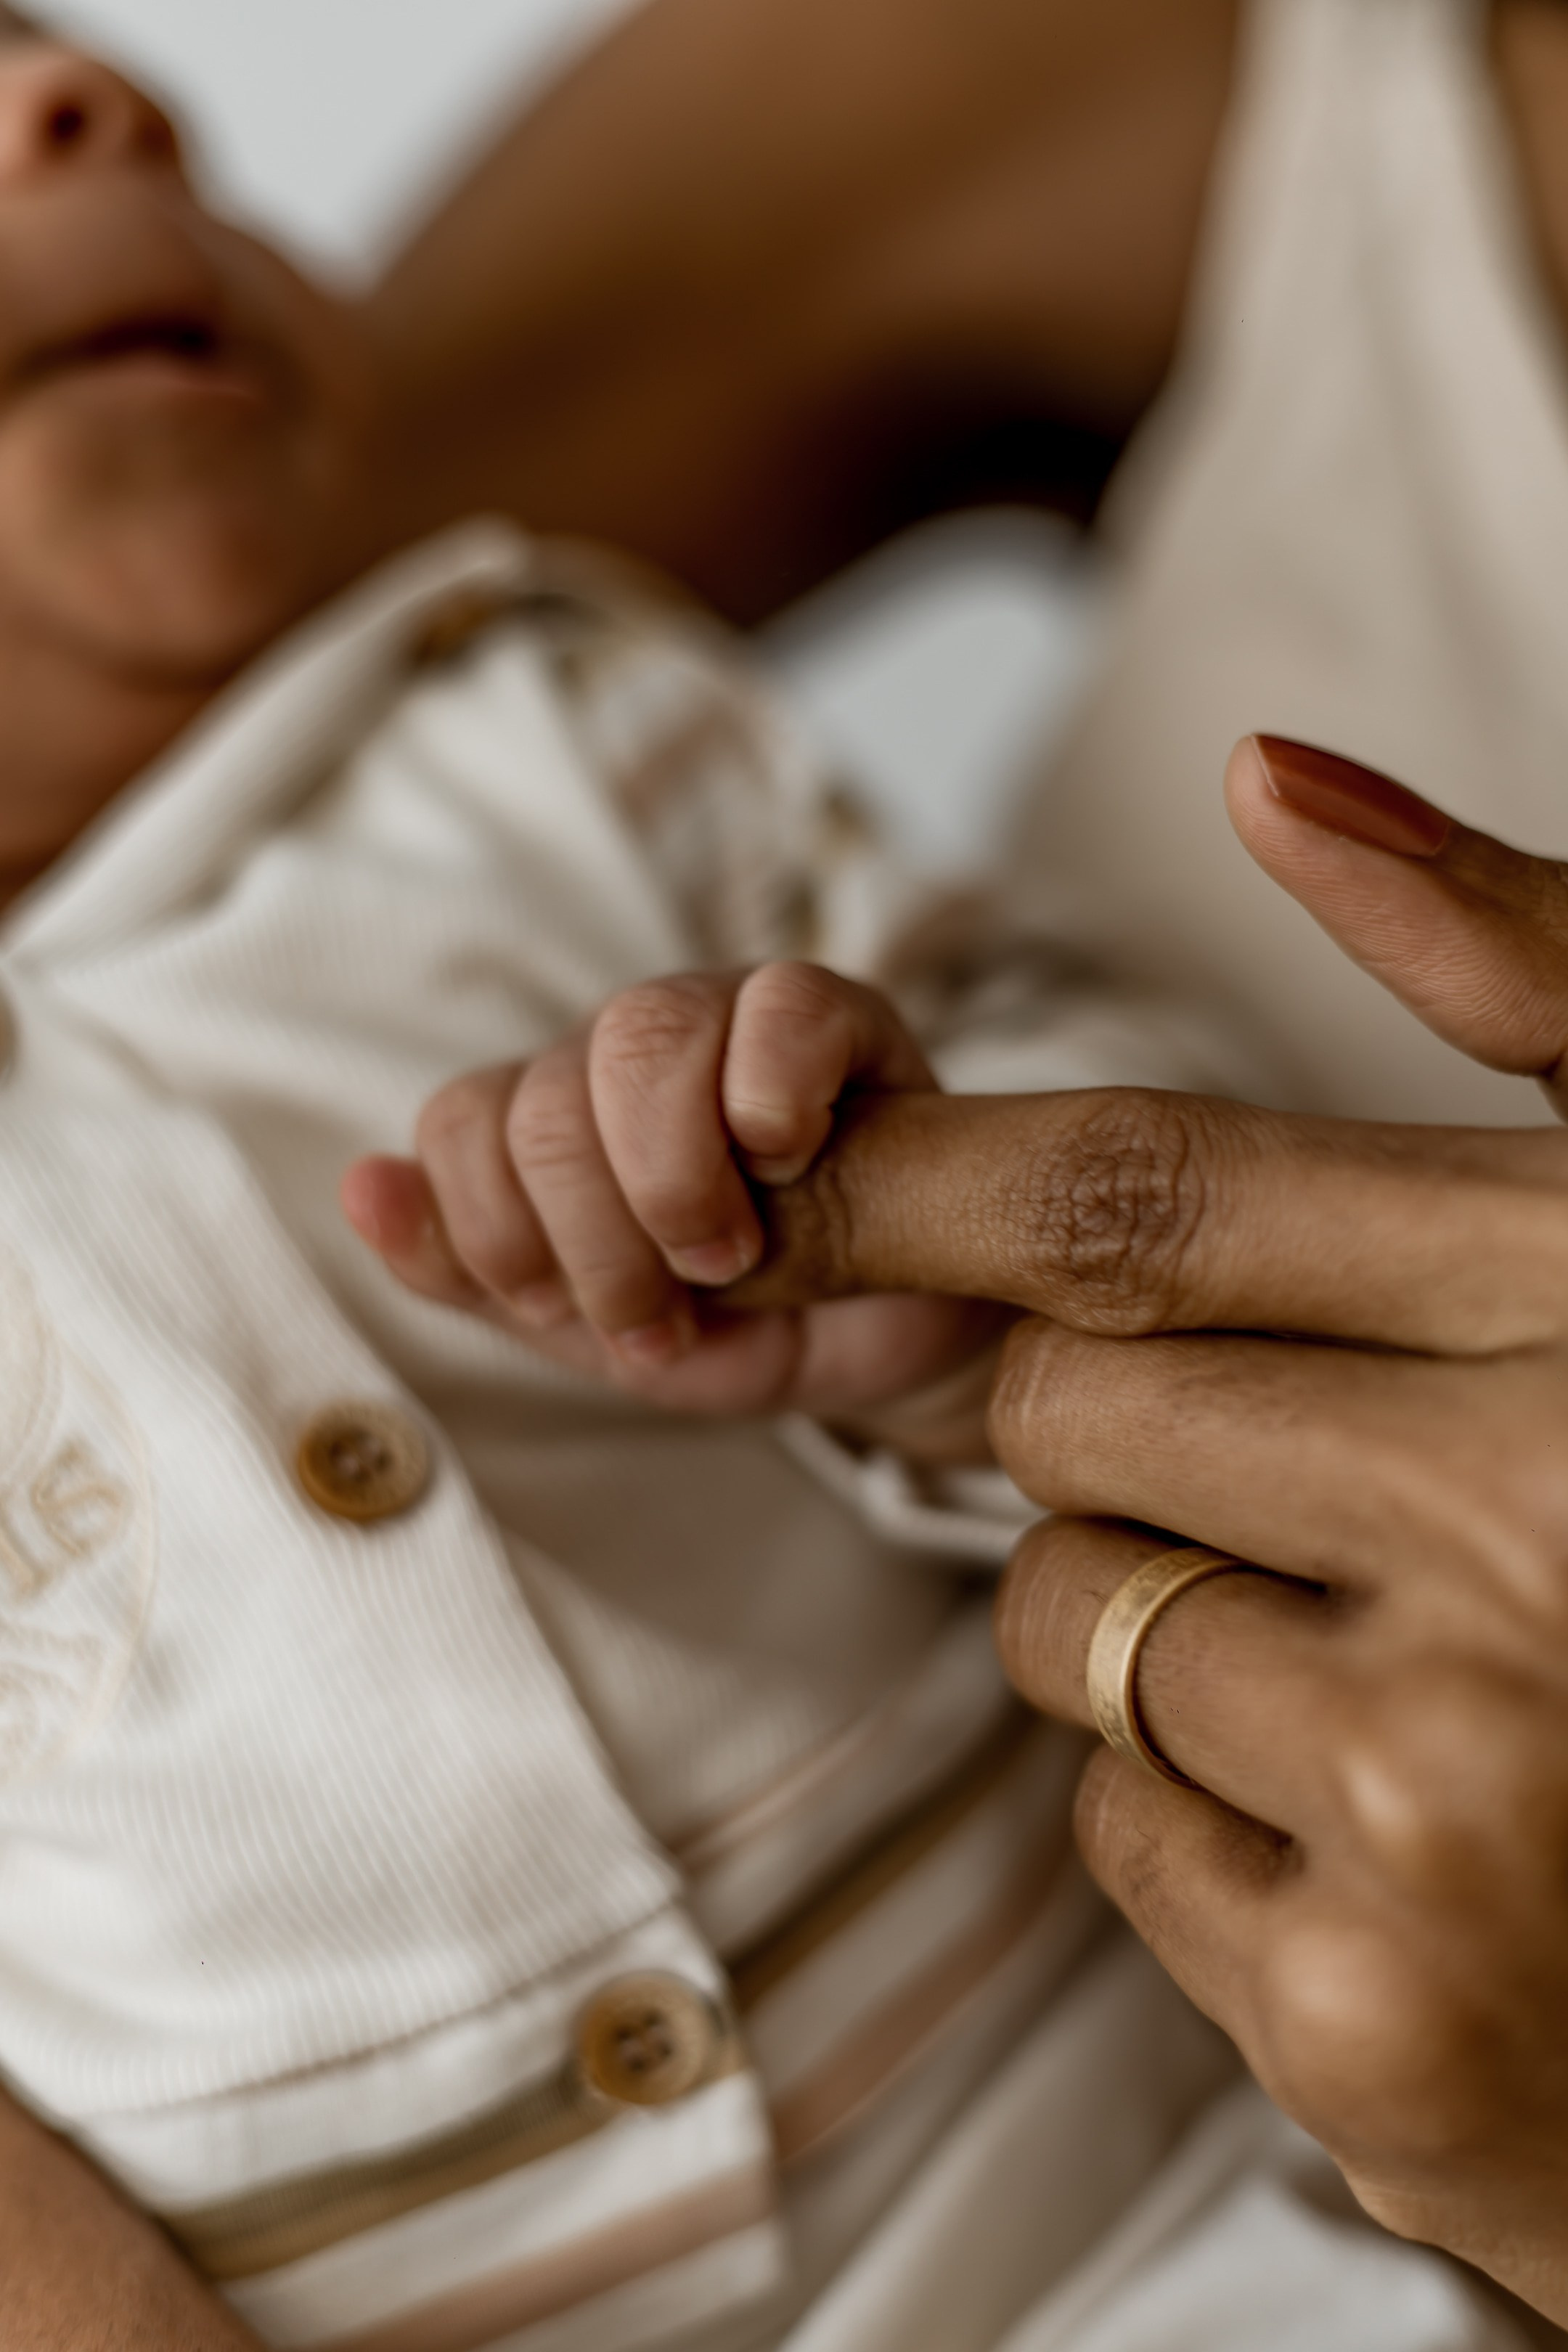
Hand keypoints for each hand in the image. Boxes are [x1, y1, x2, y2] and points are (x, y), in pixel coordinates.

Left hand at [343, 960, 1003, 1443]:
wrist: (887, 1345)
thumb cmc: (739, 1324)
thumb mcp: (590, 1331)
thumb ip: (466, 1269)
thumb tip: (359, 1185)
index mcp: (548, 1115)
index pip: (460, 1124)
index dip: (507, 1238)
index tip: (590, 1319)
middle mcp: (621, 1052)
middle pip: (545, 1098)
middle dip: (597, 1241)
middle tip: (669, 1311)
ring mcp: (727, 1018)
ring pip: (639, 1036)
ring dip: (674, 1178)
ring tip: (735, 1257)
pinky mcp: (837, 1013)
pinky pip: (780, 1005)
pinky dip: (773, 1098)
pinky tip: (794, 1159)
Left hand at [735, 738, 1567, 2319]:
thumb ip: (1516, 990)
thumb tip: (1269, 777)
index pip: (1152, 1204)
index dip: (923, 1181)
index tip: (774, 1172)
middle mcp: (1529, 1542)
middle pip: (1063, 1408)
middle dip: (1110, 1421)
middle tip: (1317, 1483)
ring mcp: (1446, 1800)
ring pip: (1061, 1615)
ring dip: (1161, 1617)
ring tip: (1401, 1670)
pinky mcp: (1371, 2023)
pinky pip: (1110, 1826)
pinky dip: (1202, 1814)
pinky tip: (1398, 1838)